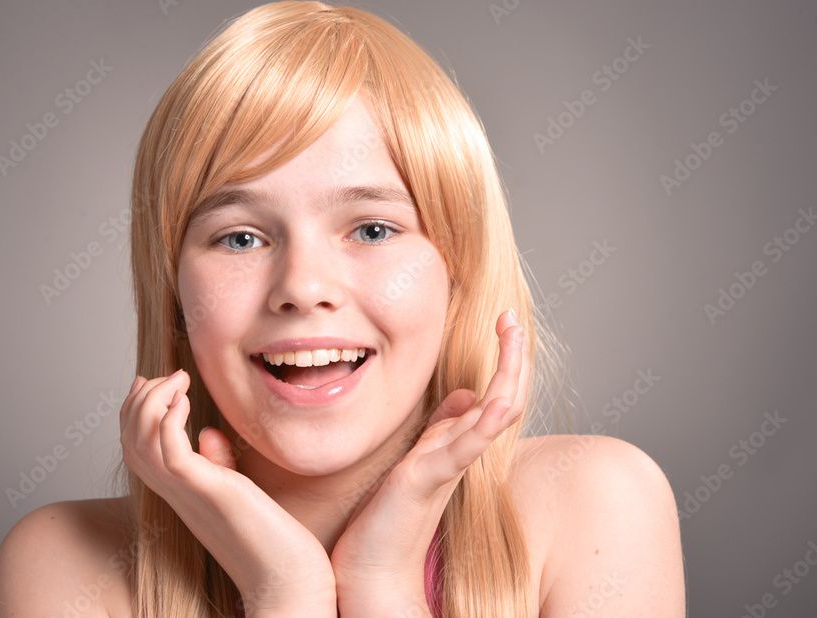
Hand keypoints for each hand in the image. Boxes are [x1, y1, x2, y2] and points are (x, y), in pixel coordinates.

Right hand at [120, 371, 336, 616]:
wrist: (286, 581)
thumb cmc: (271, 539)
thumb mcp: (236, 492)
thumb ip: (217, 464)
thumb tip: (208, 434)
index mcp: (178, 491)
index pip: (135, 446)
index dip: (135, 410)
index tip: (151, 380)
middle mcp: (174, 492)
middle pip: (128, 438)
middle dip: (140, 399)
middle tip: (169, 376)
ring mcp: (186, 492)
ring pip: (139, 440)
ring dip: (153, 400)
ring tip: (179, 379)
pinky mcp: (205, 491)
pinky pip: (167, 449)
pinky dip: (169, 417)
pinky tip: (187, 400)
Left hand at [331, 310, 529, 614]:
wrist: (370, 569)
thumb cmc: (388, 517)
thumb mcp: (418, 459)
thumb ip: (443, 428)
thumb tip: (466, 394)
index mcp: (457, 444)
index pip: (495, 394)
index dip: (506, 358)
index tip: (504, 319)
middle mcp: (461, 453)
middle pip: (505, 396)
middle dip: (513, 354)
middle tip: (511, 315)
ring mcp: (448, 465)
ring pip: (495, 414)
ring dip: (508, 372)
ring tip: (511, 332)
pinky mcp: (429, 479)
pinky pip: (467, 446)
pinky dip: (485, 421)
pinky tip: (496, 398)